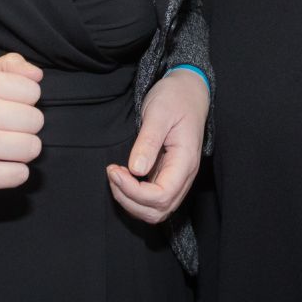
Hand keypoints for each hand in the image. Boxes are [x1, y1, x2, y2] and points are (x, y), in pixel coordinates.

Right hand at [0, 53, 43, 204]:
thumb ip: (5, 68)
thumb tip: (37, 75)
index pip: (32, 90)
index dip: (23, 102)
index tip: (4, 109)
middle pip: (35, 120)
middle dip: (23, 128)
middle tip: (0, 132)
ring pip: (32, 147)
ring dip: (20, 152)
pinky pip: (21, 174)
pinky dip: (12, 173)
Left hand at [108, 70, 208, 223]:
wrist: (189, 91)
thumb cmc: (175, 98)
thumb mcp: (159, 113)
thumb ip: (148, 141)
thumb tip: (136, 170)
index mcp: (185, 161)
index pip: (161, 196)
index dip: (134, 191)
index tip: (115, 170)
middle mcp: (184, 176)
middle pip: (158, 210)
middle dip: (129, 200)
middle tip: (113, 173)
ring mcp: (177, 177)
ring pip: (155, 210)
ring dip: (130, 201)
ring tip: (116, 175)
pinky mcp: (168, 175)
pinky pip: (153, 200)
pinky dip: (134, 197)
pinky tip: (123, 177)